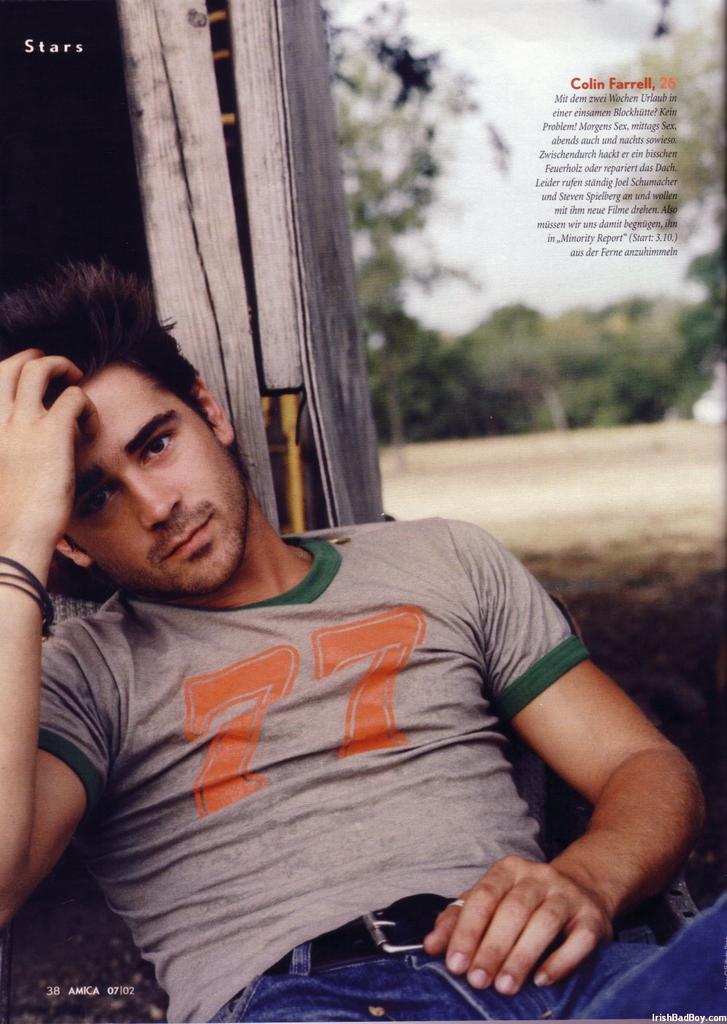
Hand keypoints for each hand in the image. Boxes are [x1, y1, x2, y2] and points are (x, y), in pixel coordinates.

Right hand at [0, 349, 96, 574]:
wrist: (15, 537)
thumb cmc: (10, 519)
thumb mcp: (4, 475)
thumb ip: (12, 452)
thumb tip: (29, 451)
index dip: (12, 376)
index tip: (34, 388)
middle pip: (9, 366)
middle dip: (35, 359)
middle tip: (60, 372)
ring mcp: (22, 425)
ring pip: (38, 368)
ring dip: (61, 367)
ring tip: (77, 381)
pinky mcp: (51, 434)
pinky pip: (74, 397)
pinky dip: (87, 405)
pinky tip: (89, 429)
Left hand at [423, 855, 612, 994]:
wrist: (584, 888)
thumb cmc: (526, 901)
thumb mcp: (491, 901)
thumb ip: (459, 920)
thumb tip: (431, 945)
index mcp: (509, 870)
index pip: (484, 896)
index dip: (468, 930)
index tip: (455, 963)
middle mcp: (539, 877)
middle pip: (513, 910)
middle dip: (492, 948)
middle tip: (478, 981)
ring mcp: (568, 895)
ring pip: (543, 923)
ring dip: (521, 957)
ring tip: (504, 986)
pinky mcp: (592, 918)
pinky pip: (578, 939)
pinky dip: (560, 961)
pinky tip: (542, 980)